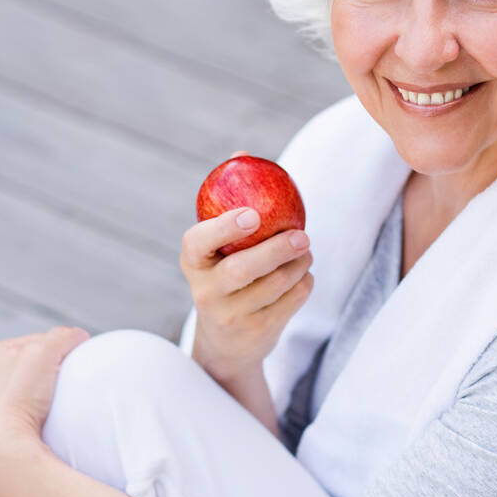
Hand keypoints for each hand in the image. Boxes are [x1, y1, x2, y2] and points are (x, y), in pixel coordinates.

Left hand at [0, 326, 89, 496]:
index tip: (75, 361)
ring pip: (25, 393)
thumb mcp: (43, 352)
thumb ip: (62, 336)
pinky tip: (43, 424)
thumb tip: (78, 335)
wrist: (1, 451)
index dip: (59, 348)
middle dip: (49, 372)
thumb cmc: (18, 397)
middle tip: (67, 384)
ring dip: (42, 396)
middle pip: (30, 367)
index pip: (36, 341)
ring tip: (57, 406)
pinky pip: (21, 417)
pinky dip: (33, 417)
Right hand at [180, 152, 313, 384]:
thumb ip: (230, 202)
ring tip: (304, 250)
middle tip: (302, 235)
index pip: (198, 243)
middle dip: (276, 250)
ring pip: (274, 285)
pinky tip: (301, 275)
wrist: (227, 342)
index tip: (252, 213)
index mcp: (192, 262)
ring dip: (298, 264)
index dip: (223, 228)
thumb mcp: (219, 246)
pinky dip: (304, 283)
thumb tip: (242, 154)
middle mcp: (205, 292)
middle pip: (242, 269)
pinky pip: (291, 301)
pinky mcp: (257, 334)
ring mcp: (231, 317)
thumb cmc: (225, 274)